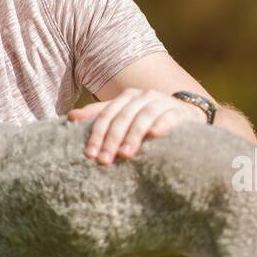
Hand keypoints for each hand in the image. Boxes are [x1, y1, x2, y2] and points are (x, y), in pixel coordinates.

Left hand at [67, 87, 207, 164]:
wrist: (186, 113)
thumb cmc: (150, 118)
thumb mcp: (124, 115)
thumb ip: (100, 116)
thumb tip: (70, 117)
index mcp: (127, 98)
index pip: (107, 115)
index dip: (97, 134)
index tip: (90, 155)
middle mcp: (143, 96)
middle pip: (123, 117)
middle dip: (112, 139)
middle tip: (104, 160)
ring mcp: (162, 103)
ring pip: (144, 117)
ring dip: (133, 135)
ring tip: (126, 154)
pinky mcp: (179, 112)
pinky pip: (169, 117)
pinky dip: (162, 125)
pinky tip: (155, 135)